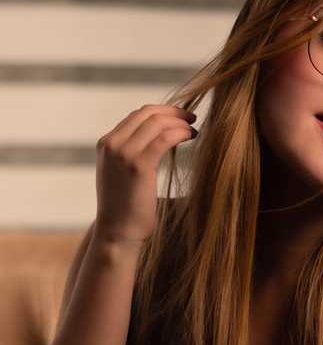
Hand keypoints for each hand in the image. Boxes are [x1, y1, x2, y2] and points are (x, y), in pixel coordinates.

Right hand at [93, 104, 196, 244]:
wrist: (117, 233)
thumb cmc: (126, 209)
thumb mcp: (122, 175)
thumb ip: (132, 155)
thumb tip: (155, 142)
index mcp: (107, 144)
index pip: (137, 115)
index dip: (162, 112)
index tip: (180, 117)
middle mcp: (112, 144)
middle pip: (147, 113)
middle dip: (173, 112)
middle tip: (192, 118)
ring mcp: (123, 153)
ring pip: (157, 122)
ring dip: (179, 122)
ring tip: (194, 130)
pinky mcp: (138, 165)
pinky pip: (164, 138)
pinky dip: (180, 132)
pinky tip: (191, 136)